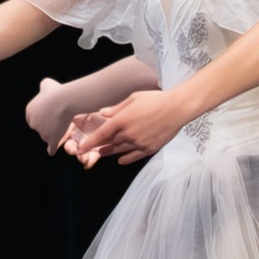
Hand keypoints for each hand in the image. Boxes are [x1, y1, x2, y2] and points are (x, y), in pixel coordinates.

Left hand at [24, 76, 73, 148]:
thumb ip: (44, 87)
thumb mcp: (47, 84)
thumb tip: (44, 88)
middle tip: (59, 119)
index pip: (36, 118)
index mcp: (29, 112)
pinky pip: (50, 147)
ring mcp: (42, 132)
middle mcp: (33, 123)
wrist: (64, 100)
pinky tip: (51, 151)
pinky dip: (51, 149)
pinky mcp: (51, 139)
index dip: (45, 117)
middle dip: (47, 126)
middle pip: (40, 128)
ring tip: (62, 124)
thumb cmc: (57, 92)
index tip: (53, 114)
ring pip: (47, 136)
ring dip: (53, 133)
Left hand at [62, 89, 188, 167]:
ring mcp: (139, 143)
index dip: (88, 143)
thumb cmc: (155, 100)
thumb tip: (102, 113)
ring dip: (110, 153)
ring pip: (119, 151)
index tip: (80, 148)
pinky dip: (126, 159)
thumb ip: (116, 108)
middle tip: (90, 150)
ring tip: (102, 153)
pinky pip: (134, 157)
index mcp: (121, 121)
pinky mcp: (149, 148)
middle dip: (98, 148)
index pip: (100, 136)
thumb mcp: (133, 98)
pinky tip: (121, 160)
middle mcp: (127, 134)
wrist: (177, 108)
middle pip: (108, 144)